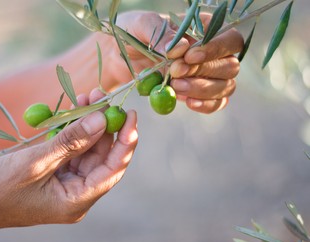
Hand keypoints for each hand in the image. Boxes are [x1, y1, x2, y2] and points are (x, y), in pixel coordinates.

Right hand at [0, 89, 137, 227]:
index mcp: (77, 201)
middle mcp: (77, 194)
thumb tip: (102, 120)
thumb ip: (72, 141)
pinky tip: (75, 110)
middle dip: (104, 126)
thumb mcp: (37, 161)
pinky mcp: (55, 175)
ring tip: (88, 96)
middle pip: (102, 157)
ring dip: (88, 125)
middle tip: (101, 96)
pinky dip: (73, 131)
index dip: (125, 142)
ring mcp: (66, 185)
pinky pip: (71, 151)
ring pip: (87, 151)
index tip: (130, 115)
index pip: (113, 169)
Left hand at [112, 11, 243, 113]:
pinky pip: (216, 103)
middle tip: (175, 72)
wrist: (120, 56)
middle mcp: (213, 52)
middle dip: (203, 71)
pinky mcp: (198, 93)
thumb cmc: (134, 34)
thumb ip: (161, 34)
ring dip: (203, 89)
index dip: (215, 49)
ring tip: (176, 87)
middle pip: (230, 65)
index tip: (189, 57)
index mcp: (205, 28)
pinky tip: (188, 102)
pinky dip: (206, 105)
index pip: (230, 39)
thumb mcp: (142, 26)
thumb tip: (180, 49)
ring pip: (225, 86)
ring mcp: (208, 75)